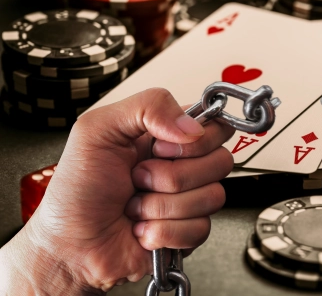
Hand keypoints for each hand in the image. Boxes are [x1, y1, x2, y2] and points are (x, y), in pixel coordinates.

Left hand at [0, 88, 233, 294]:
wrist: (69, 246)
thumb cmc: (76, 191)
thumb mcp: (97, 130)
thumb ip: (147, 106)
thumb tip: (192, 127)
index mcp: (167, 136)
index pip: (216, 126)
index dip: (196, 139)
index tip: (159, 147)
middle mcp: (183, 166)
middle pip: (221, 161)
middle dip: (172, 175)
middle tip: (138, 178)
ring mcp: (188, 200)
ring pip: (212, 197)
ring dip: (162, 206)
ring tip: (135, 206)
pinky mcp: (189, 232)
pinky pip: (200, 228)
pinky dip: (163, 232)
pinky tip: (141, 229)